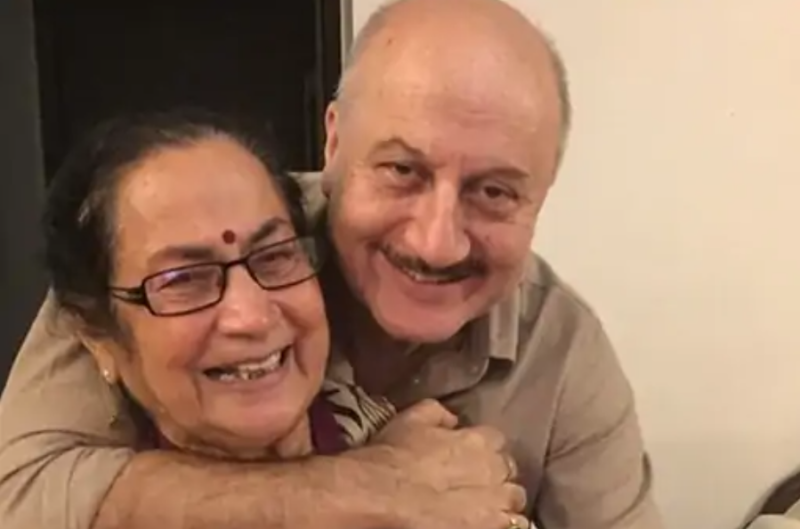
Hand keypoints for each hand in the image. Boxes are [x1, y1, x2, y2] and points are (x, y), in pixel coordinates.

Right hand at [365, 399, 528, 528]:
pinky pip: (514, 525)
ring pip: (515, 499)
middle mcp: (493, 469)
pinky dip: (505, 523)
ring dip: (503, 501)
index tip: (472, 457)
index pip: (497, 440)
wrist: (384, 494)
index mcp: (477, 440)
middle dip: (497, 475)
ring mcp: (496, 502)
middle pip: (508, 469)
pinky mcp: (492, 528)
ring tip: (486, 508)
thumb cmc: (394, 456)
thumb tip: (452, 419)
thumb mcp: (410, 419)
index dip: (484, 449)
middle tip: (477, 484)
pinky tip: (488, 522)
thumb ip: (437, 412)